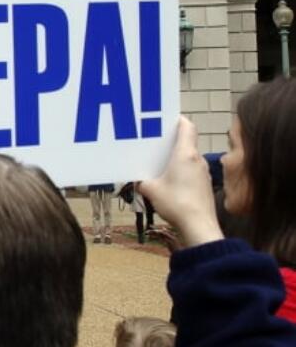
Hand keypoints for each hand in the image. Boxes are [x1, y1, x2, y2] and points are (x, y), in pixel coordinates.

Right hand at [138, 117, 222, 248]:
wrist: (199, 226)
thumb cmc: (176, 202)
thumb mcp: (151, 190)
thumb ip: (143, 181)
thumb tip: (140, 180)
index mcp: (185, 154)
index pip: (187, 127)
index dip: (177, 120)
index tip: (165, 120)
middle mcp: (197, 160)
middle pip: (187, 142)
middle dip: (171, 142)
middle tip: (155, 144)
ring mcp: (204, 173)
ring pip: (190, 158)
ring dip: (177, 158)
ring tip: (160, 164)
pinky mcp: (205, 185)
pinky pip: (192, 171)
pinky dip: (182, 172)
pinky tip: (171, 182)